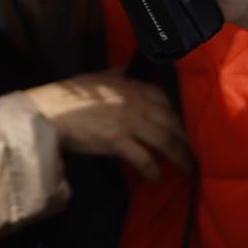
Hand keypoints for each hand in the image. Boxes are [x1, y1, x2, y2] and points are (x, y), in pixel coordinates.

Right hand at [25, 70, 189, 181]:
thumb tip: (124, 68)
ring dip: (180, 156)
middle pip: (172, 120)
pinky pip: (143, 158)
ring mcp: (127, 121)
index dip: (180, 113)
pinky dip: (153, 170)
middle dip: (188, 137)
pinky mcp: (116, 140)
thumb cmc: (68, 95)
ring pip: (164, 140)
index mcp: (130, 86)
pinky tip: (157, 178)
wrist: (48, 111)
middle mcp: (134, 102)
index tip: (188, 125)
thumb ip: (114, 74)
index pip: (164, 98)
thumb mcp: (94, 77)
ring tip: (188, 168)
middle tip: (199, 151)